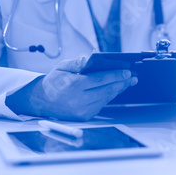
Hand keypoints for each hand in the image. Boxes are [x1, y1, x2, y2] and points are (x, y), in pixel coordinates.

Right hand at [7, 57, 137, 120]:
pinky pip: (102, 104)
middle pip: (106, 90)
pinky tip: (116, 89)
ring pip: (106, 98)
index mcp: (73, 85)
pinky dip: (110, 96)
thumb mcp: (62, 67)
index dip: (115, 75)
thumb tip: (91, 58)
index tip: (127, 71)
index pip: (100, 79)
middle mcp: (78, 99)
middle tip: (133, 77)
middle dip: (122, 82)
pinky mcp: (85, 116)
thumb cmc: (55, 81)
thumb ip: (77, 63)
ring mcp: (82, 110)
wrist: (42, 101)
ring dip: (119, 89)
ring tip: (128, 82)